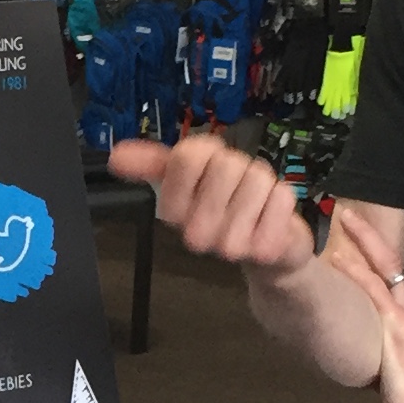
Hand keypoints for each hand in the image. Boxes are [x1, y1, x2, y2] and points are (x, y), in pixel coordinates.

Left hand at [105, 136, 312, 279]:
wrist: (258, 249)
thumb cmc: (214, 221)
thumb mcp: (177, 201)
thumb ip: (150, 173)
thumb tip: (116, 156)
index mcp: (204, 157)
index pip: (188, 154)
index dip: (179, 189)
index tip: (176, 214)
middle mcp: (233, 163)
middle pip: (224, 169)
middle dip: (208, 214)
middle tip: (201, 239)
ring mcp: (262, 179)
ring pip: (253, 189)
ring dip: (235, 229)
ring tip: (228, 246)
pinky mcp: (286, 200)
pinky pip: (278, 209)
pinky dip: (263, 236)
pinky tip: (256, 246)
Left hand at [328, 204, 403, 402]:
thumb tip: (389, 343)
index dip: (389, 252)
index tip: (372, 231)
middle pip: (397, 261)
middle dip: (375, 235)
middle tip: (353, 211)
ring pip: (387, 267)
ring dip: (365, 239)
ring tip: (346, 216)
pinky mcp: (399, 328)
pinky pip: (374, 292)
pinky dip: (357, 272)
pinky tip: (340, 257)